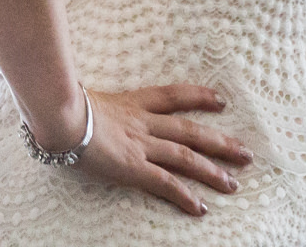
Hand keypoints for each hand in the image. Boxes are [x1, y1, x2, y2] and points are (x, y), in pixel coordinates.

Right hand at [60, 86, 252, 216]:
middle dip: (220, 142)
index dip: (198, 96)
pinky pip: (166, 183)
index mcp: (131, 103)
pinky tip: (201, 208)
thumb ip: (86, 100)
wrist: (59, 113)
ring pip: (186, 157)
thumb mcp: (80, 96)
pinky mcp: (133, 168)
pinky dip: (185, 196)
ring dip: (212, 171)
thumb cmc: (60, 103)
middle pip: (190, 130)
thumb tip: (75, 100)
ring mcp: (140, 145)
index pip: (172, 96)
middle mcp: (142, 123)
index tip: (220, 100)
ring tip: (234, 184)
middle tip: (246, 152)